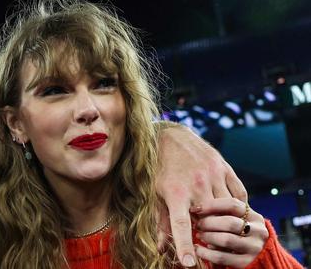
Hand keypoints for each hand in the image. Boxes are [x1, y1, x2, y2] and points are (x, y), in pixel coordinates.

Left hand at [155, 123, 247, 266]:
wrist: (170, 136)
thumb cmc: (159, 168)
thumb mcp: (154, 193)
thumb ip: (161, 221)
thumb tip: (161, 248)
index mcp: (175, 193)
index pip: (181, 226)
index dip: (185, 246)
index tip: (190, 264)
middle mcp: (196, 184)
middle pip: (210, 219)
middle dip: (209, 233)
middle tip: (205, 235)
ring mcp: (213, 175)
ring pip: (228, 208)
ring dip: (224, 220)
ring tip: (218, 223)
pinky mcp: (225, 168)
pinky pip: (239, 194)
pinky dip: (237, 205)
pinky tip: (230, 209)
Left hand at [192, 198, 267, 267]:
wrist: (260, 260)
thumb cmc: (241, 236)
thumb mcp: (240, 222)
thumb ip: (225, 214)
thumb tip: (198, 207)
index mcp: (255, 217)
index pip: (233, 205)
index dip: (211, 205)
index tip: (195, 208)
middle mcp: (258, 231)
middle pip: (229, 222)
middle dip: (208, 223)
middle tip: (197, 224)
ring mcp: (254, 248)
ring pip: (226, 239)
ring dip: (208, 237)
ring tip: (198, 235)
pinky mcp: (248, 263)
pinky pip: (222, 257)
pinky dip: (206, 253)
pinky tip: (198, 249)